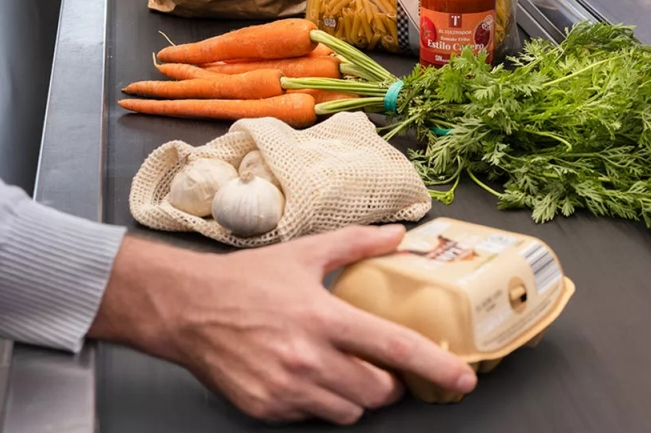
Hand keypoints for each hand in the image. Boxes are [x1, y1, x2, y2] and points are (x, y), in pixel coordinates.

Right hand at [93, 226, 476, 424]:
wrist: (186, 309)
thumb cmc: (244, 280)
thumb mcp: (304, 253)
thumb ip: (356, 244)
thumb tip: (399, 236)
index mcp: (322, 316)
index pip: (394, 347)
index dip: (435, 366)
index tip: (463, 379)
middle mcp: (307, 358)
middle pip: (377, 392)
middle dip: (388, 382)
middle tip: (379, 365)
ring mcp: (286, 389)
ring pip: (349, 412)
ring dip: (355, 396)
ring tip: (339, 369)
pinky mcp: (267, 409)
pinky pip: (312, 417)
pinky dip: (318, 402)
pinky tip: (304, 376)